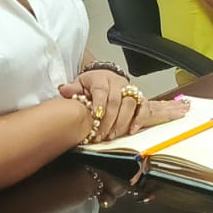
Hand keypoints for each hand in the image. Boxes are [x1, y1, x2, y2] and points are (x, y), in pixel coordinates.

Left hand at [61, 71, 186, 139]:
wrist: (104, 76)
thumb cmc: (90, 84)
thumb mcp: (79, 85)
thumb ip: (73, 90)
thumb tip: (64, 90)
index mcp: (102, 79)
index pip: (101, 92)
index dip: (99, 106)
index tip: (95, 120)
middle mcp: (119, 84)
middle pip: (118, 101)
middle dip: (112, 120)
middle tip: (105, 135)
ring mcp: (131, 92)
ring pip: (134, 104)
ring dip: (128, 121)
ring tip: (123, 133)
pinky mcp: (139, 100)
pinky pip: (147, 108)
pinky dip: (145, 118)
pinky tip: (141, 127)